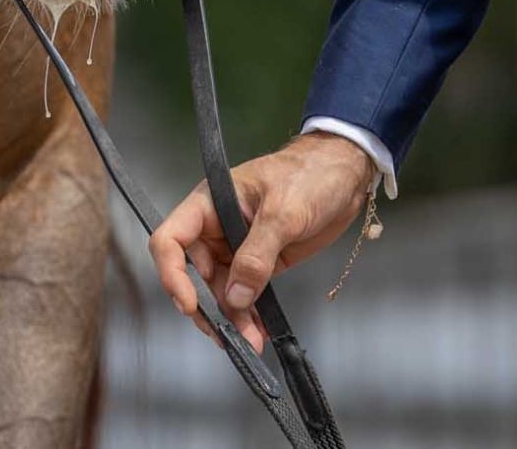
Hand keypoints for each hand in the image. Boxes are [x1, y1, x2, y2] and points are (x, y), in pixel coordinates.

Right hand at [149, 133, 377, 354]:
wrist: (345, 175)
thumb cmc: (311, 174)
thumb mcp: (284, 211)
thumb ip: (257, 254)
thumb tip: (236, 296)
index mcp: (210, 204)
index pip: (171, 240)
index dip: (172, 274)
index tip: (189, 303)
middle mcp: (217, 228)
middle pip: (193, 275)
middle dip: (207, 307)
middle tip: (225, 333)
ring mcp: (237, 248)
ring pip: (219, 291)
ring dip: (230, 319)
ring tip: (249, 341)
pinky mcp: (259, 264)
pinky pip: (244, 295)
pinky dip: (248, 315)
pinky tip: (257, 332)